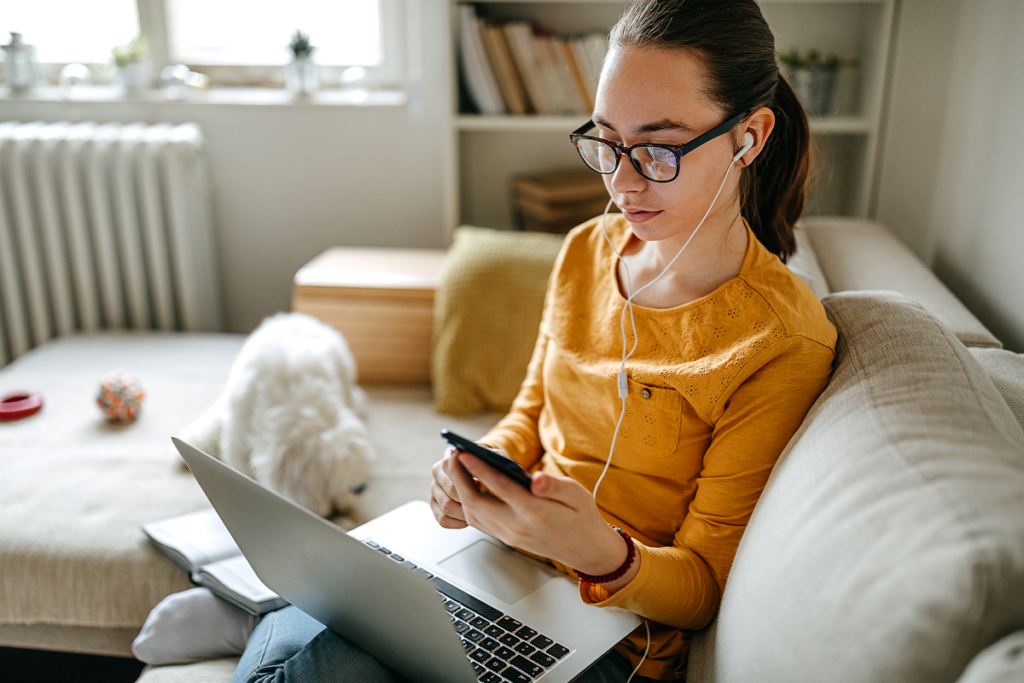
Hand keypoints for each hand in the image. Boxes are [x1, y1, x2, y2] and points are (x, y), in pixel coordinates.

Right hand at [429, 446, 484, 528]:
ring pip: (447, 506)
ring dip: (465, 511)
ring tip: (479, 511)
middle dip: (470, 496)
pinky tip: (468, 520)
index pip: (449, 466)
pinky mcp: (436, 508)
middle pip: (450, 489)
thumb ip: (483, 461)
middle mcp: (437, 475)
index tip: (482, 484)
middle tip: (485, 501)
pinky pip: (443, 519)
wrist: (485, 480)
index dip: (467, 477)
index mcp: (446, 460)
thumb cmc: (488, 469)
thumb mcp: (488, 462)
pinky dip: (457, 522)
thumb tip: (482, 466)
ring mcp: (435, 492)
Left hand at [449, 451, 638, 590]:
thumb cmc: (581, 518)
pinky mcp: (505, 537)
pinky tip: (465, 484)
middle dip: (459, 477)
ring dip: (459, 489)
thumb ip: (555, 486)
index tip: (465, 453)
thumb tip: (536, 479)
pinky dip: (466, 502)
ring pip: (472, 514)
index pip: (501, 488)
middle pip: (476, 503)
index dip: (480, 469)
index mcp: (536, 513)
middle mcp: (517, 527)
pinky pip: (477, 521)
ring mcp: (508, 535)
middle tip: (452, 455)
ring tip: (455, 465)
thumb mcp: (577, 495)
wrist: (585, 549)